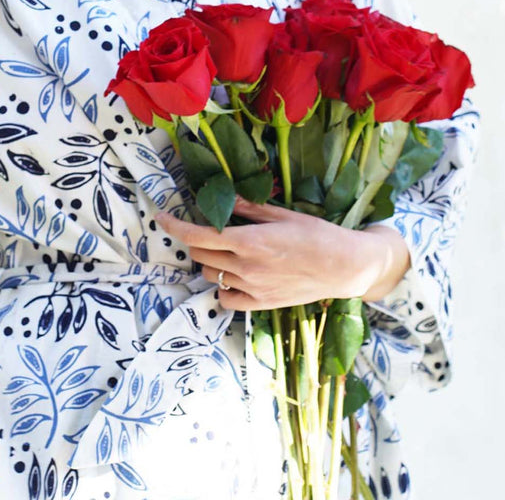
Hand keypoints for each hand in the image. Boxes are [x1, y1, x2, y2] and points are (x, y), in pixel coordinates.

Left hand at [158, 196, 391, 309]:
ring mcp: (253, 288)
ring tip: (228, 253)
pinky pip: (227, 300)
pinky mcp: (261, 304)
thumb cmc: (316, 234)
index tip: (162, 217)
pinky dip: (225, 288)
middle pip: (201, 255)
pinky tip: (236, 277)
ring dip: (212, 263)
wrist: (343, 266)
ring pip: (212, 277)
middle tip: (212, 232)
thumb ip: (249, 209)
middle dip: (198, 241)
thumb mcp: (282, 214)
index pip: (198, 235)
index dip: (175, 226)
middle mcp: (246, 266)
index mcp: (250, 240)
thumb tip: (224, 199)